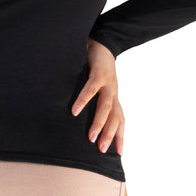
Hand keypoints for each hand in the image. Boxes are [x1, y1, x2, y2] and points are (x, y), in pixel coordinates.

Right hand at [71, 38, 124, 155]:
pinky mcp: (98, 73)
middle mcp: (113, 92)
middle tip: (101, 150)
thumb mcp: (99, 86)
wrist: (102, 42)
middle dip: (109, 134)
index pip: (120, 120)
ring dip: (99, 123)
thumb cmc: (97, 66)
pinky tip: (74, 111)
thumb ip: (95, 101)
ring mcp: (107, 83)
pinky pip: (91, 89)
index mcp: (114, 97)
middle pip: (115, 117)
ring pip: (106, 106)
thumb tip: (80, 118)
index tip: (119, 153)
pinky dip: (83, 100)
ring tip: (91, 137)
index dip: (120, 136)